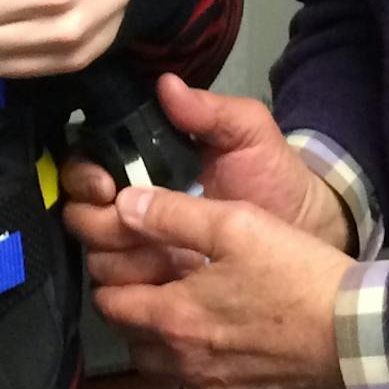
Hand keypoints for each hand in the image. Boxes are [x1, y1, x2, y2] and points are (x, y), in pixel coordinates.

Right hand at [64, 74, 351, 286]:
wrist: (307, 236)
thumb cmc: (273, 177)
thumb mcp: (249, 135)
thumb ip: (210, 111)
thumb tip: (167, 85)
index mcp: (141, 167)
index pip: (84, 167)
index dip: (85, 176)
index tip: (109, 186)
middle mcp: (132, 211)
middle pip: (81, 219)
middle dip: (99, 222)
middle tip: (132, 224)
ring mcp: (142, 256)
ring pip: (97, 263)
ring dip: (120, 261)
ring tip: (161, 258)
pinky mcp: (157, 296)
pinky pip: (123, 304)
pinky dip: (133, 299)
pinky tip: (164, 288)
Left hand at [93, 184, 353, 388]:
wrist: (359, 337)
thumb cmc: (300, 275)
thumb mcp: (237, 224)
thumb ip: (172, 214)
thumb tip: (122, 207)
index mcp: (174, 316)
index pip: (112, 305)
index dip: (115, 284)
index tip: (132, 274)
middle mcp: (183, 366)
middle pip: (134, 344)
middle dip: (141, 319)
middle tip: (168, 297)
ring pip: (163, 382)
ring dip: (168, 358)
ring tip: (196, 332)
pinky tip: (219, 374)